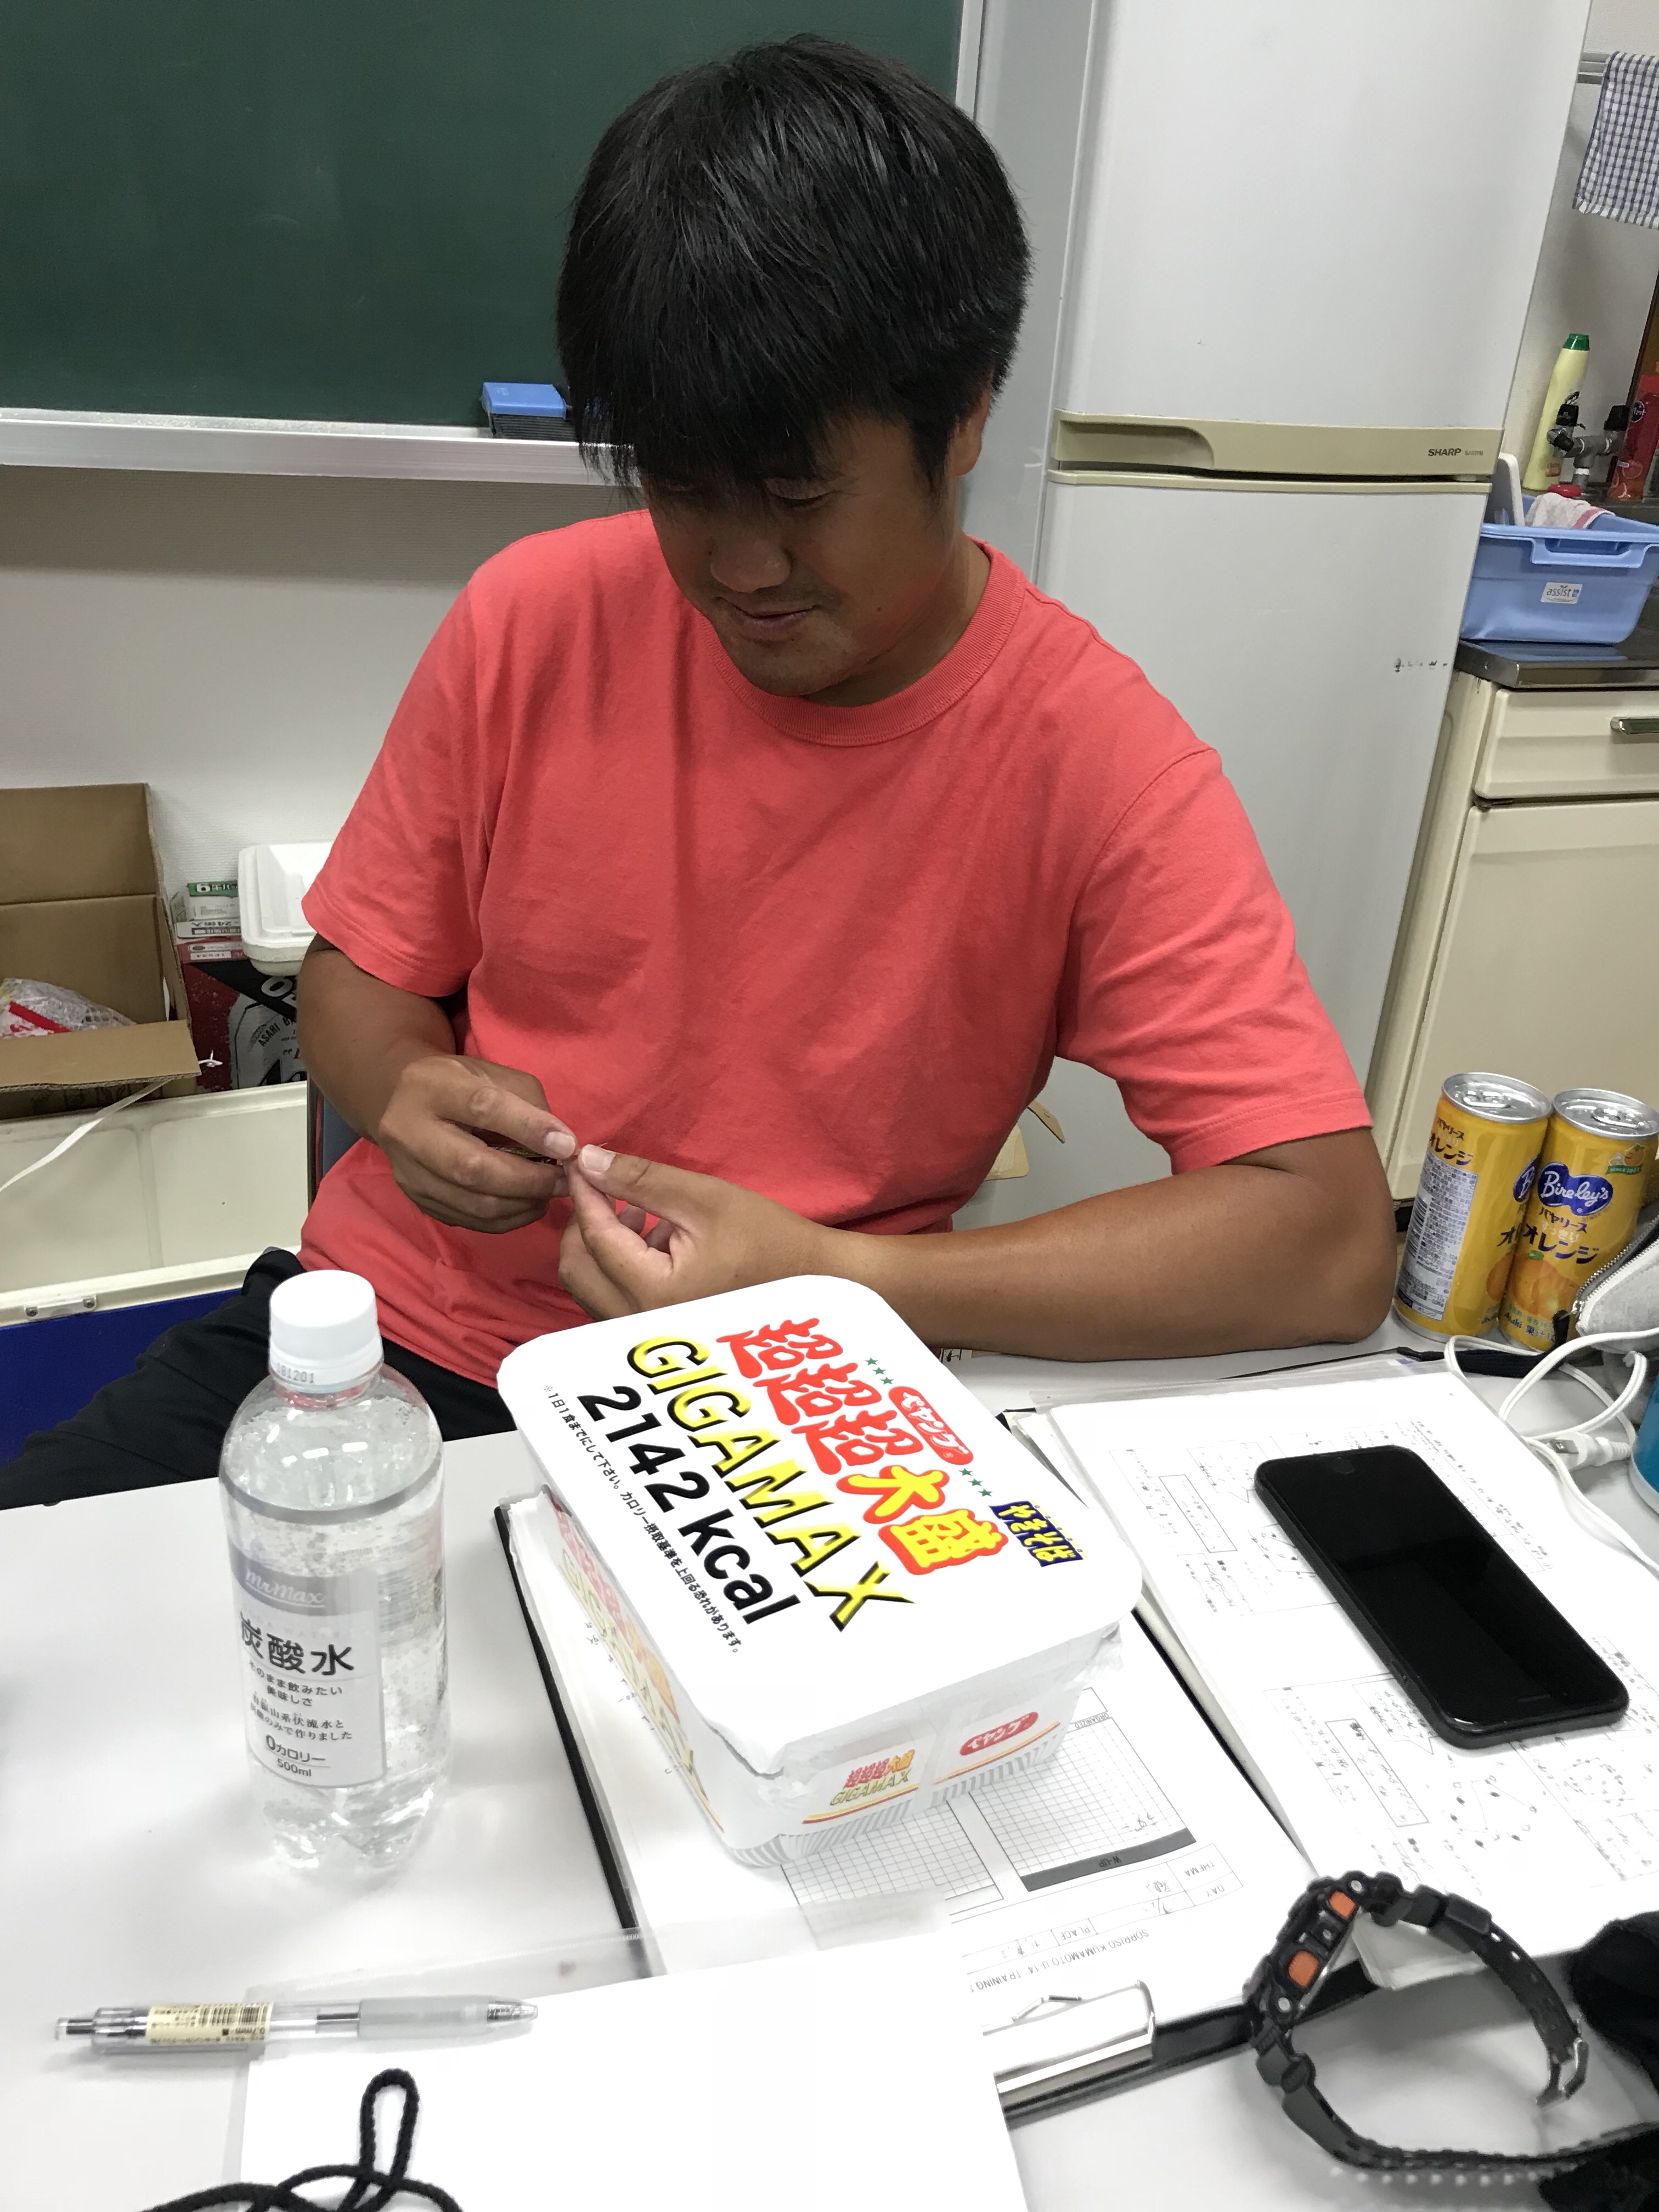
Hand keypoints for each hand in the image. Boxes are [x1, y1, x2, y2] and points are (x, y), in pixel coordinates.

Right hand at [373, 1054, 574, 1232]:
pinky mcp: (417, 1200)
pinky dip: (507, 1218)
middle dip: (527, 1180)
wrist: (405, 1104)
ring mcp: (409, 1172)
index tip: (567, 1146)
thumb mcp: (494, 1074)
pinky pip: (469, 1220)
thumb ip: (527, 1103)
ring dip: (521, 1204)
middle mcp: (408, 1131)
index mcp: (430, 1087)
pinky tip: (527, 1205)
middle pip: (471, 1167)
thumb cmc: (460, 1085)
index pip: (482, 1108)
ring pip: (472, 1202)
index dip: (529, 1129)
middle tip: (565, 1181)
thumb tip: (561, 1146)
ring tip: (550, 1194)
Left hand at [560, 1147, 840, 1317]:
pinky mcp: (654, 1334)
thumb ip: (641, 1179)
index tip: (581, 1161)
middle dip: (584, 1223)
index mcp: (653, 1292)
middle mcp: (640, 1324)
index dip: (585, 1193)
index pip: (595, 1236)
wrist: (811, 1283)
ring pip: (590, 1286)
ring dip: (602, 1245)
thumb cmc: (767, 1238)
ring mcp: (645, 1334)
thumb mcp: (704, 1198)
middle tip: (606, 1188)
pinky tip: (656, 1240)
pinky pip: (612, 1298)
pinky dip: (618, 1265)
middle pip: (576, 1268)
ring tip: (641, 1212)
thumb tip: (589, 1159)